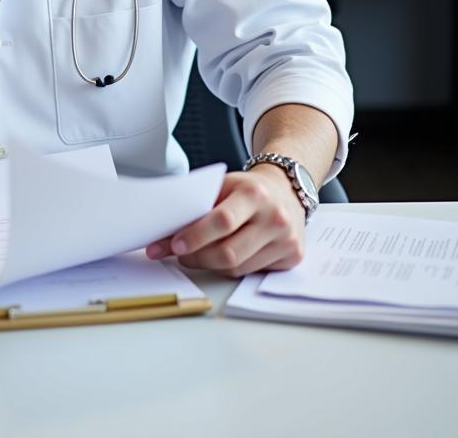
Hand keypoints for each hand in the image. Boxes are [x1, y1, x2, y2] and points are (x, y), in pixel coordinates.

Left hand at [146, 166, 304, 276]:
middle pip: (229, 252)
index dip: (196, 236)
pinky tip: (222, 257)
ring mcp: (286, 239)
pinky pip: (251, 272)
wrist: (286, 191)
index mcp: (255, 194)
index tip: (174, 244)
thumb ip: (198, 206)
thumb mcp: (223, 186)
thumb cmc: (247, 189)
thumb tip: (164, 232)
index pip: (222, 221)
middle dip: (197, 256)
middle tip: (179, 253)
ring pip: (238, 268)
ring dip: (210, 265)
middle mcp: (275, 217)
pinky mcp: (293, 256)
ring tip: (196, 254)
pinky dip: (231, 268)